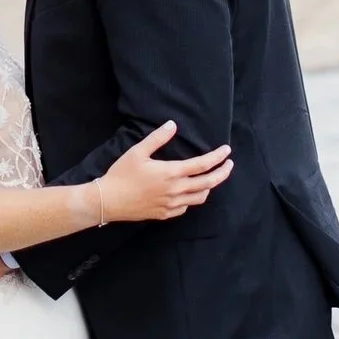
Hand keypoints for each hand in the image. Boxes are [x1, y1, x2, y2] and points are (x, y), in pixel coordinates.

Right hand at [97, 120, 232, 224]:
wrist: (109, 201)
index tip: (227, 151)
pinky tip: (189, 193)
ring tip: (211, 178)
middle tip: (230, 165)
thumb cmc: (122, 174)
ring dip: (209, 187)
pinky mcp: (165, 214)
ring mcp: (172, 204)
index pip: (202, 164)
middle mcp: (176, 190)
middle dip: (222, 173)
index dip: (217, 157)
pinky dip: (192, 198)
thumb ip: (157, 138)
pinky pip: (186, 207)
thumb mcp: (137, 152)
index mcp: (171, 173)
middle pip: (208, 183)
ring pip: (200, 198)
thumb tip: (172, 124)